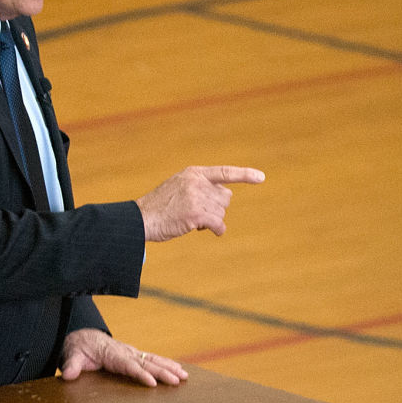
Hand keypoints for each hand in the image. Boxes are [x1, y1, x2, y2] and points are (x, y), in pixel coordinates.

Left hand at [60, 328, 187, 386]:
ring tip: (184, 375)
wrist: (82, 336)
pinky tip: (179, 370)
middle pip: (145, 363)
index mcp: (111, 354)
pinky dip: (166, 364)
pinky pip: (152, 359)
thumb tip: (68, 375)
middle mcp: (125, 352)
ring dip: (169, 367)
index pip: (128, 365)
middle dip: (162, 372)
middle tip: (177, 380)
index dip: (140, 373)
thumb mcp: (72, 355)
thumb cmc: (79, 346)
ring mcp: (131, 353)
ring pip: (152, 360)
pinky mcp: (134, 355)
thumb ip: (71, 365)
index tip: (152, 382)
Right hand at [136, 166, 264, 241]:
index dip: (244, 175)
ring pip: (221, 212)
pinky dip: (216, 229)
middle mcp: (197, 183)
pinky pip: (219, 224)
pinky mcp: (196, 214)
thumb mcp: (178, 187)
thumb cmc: (159, 206)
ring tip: (191, 219)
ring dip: (211, 219)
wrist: (140, 219)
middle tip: (197, 211)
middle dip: (216, 207)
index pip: (224, 172)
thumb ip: (199, 186)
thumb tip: (225, 197)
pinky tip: (207, 230)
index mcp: (193, 173)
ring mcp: (197, 198)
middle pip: (225, 197)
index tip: (261, 177)